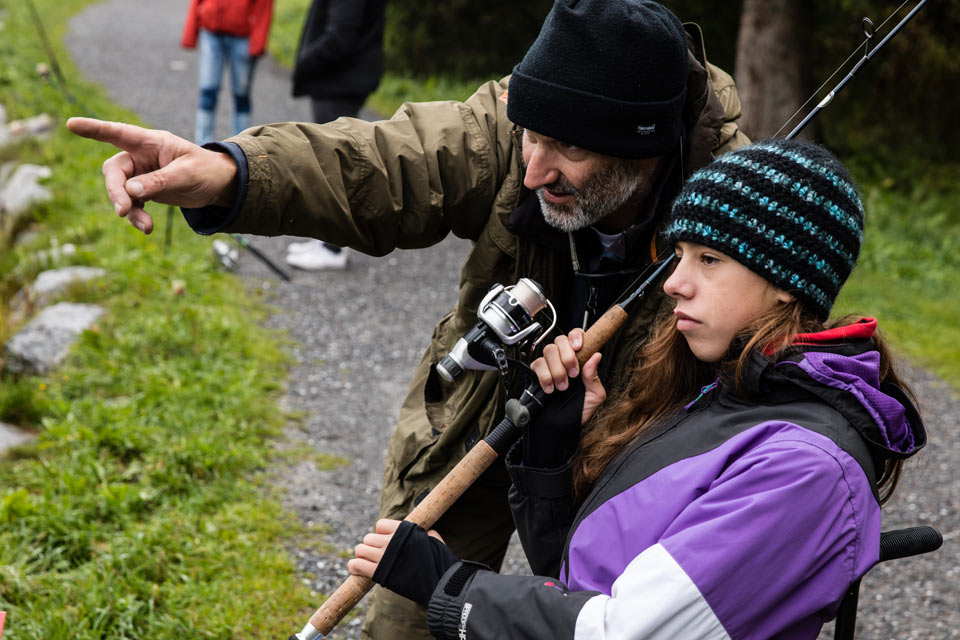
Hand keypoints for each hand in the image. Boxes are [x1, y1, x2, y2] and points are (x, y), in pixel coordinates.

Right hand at [66, 117, 238, 233]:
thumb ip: (159, 181)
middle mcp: (141, 156)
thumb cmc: (206, 170)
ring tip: (145, 226)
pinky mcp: (145, 191)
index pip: (119, 133)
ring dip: (129, 209)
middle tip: (124, 210)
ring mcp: (141, 174)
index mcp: (151, 142)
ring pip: (121, 191)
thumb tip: (130, 190)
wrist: (220, 185)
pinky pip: (133, 204)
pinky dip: (137, 216)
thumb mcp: (187, 174)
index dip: (95, 129)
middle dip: (116, 191)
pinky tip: (147, 228)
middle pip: (115, 171)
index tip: (72, 124)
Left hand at [349, 519, 456, 608]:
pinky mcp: (379, 572)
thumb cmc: (440, 563)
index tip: (387, 543)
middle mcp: (392, 540)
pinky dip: (355, 567)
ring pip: (360, 549)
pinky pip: (356, 565)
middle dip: (371, 547)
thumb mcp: (434, 540)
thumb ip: (424, 534)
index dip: (382, 534)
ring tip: (369, 563)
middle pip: (368, 538)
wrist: (440, 583)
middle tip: (378, 557)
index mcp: (404, 530)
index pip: (380, 525)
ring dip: (363, 556)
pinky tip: (359, 570)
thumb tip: (423, 533)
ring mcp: (385, 556)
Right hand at [531, 329, 606, 424]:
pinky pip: (537, 364)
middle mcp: (563, 359)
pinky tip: (550, 388)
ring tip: (562, 387)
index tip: (579, 347)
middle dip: (567, 356)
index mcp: (579, 360)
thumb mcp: (595, 396)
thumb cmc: (579, 412)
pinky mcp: (536, 374)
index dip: (576, 336)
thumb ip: (594, 376)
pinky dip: (544, 376)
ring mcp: (549, 366)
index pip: (575, 335)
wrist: (562, 428)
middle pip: (560, 341)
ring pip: (549, 351)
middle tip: (573, 374)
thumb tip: (596, 356)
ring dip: (557, 369)